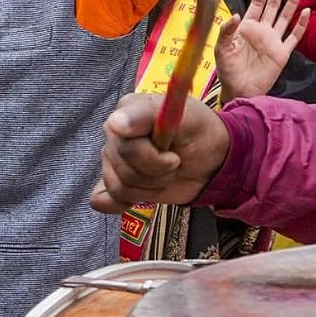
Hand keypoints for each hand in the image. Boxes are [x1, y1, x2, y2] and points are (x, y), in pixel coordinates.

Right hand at [89, 89, 231, 214]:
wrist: (211, 161)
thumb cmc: (199, 134)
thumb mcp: (185, 117)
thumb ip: (147, 114)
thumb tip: (115, 123)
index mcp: (126, 113)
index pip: (124, 145)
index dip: (151, 158)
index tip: (174, 157)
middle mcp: (114, 136)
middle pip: (122, 169)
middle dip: (156, 174)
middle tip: (175, 164)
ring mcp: (112, 160)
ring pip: (118, 187)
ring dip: (151, 188)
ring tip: (167, 175)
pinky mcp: (115, 182)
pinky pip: (104, 200)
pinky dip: (123, 203)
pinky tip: (143, 194)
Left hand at [214, 0, 306, 102]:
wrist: (240, 90)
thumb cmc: (228, 70)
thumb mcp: (222, 49)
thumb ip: (227, 31)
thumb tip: (236, 14)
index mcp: (247, 27)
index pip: (257, 2)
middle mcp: (262, 30)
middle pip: (273, 5)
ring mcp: (273, 41)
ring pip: (285, 17)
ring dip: (292, 3)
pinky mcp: (282, 53)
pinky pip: (294, 36)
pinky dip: (301, 25)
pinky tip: (306, 12)